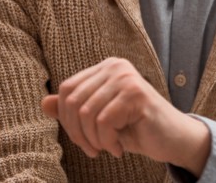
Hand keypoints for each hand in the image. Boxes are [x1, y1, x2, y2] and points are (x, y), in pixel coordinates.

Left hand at [40, 58, 209, 174]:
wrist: (171, 139)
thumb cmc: (134, 128)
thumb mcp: (99, 119)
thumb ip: (73, 110)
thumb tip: (44, 103)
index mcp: (106, 67)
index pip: (67, 90)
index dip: (67, 120)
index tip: (83, 140)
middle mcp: (116, 66)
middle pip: (73, 102)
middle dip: (78, 133)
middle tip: (94, 149)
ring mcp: (126, 78)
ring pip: (86, 114)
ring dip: (94, 140)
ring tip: (108, 148)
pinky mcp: (136, 94)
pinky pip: (104, 122)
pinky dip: (107, 142)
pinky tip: (120, 148)